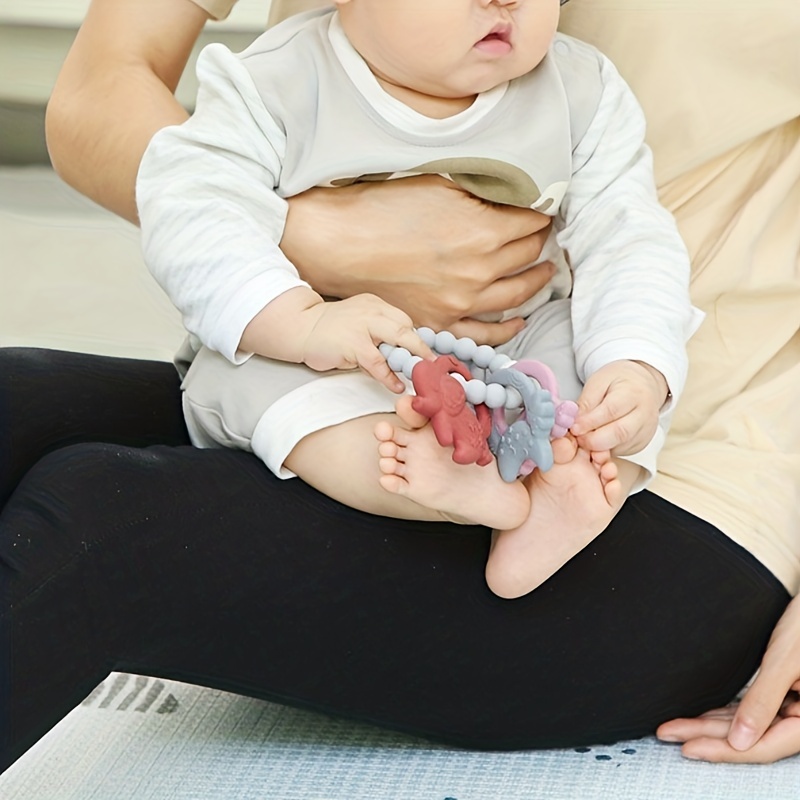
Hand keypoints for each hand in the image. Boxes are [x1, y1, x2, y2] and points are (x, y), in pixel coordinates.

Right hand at [281, 175, 554, 344]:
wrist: (341, 244)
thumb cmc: (384, 208)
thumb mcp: (440, 186)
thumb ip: (481, 197)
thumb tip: (509, 198)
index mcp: (483, 233)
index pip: (530, 223)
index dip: (539, 214)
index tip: (542, 209)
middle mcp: (479, 272)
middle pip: (527, 257)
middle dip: (539, 243)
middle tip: (543, 235)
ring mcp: (461, 303)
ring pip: (515, 296)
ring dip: (535, 282)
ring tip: (544, 271)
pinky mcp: (442, 322)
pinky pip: (484, 333)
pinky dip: (507, 328)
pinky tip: (518, 318)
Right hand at [301, 294, 432, 391]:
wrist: (300, 327)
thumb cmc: (330, 330)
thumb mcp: (358, 323)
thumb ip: (379, 333)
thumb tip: (403, 354)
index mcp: (375, 305)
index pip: (404, 320)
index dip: (418, 339)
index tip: (428, 356)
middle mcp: (371, 310)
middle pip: (405, 327)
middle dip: (421, 348)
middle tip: (433, 367)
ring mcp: (362, 325)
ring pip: (396, 339)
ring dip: (410, 360)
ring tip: (420, 377)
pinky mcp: (352, 343)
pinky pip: (378, 362)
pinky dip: (389, 376)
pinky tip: (396, 385)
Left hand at [570, 360, 667, 454]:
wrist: (643, 385)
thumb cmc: (618, 381)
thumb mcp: (599, 381)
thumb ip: (587, 401)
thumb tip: (574, 420)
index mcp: (633, 393)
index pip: (611, 411)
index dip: (590, 422)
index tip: (573, 427)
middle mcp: (644, 414)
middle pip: (620, 433)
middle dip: (593, 440)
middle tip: (577, 438)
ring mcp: (645, 431)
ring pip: (620, 446)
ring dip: (598, 448)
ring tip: (583, 440)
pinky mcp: (641, 443)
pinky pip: (621, 451)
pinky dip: (605, 451)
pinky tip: (594, 444)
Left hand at [656, 595, 799, 762]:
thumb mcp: (784, 662)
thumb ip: (764, 700)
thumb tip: (740, 741)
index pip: (764, 746)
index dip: (724, 750)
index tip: (689, 746)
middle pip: (753, 738)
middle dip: (709, 736)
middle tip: (669, 733)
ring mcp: (795, 707)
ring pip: (750, 725)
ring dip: (714, 726)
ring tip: (677, 727)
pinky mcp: (785, 693)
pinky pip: (753, 710)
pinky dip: (728, 713)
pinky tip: (703, 716)